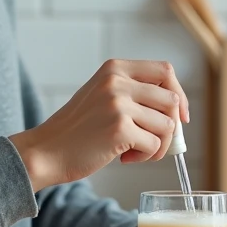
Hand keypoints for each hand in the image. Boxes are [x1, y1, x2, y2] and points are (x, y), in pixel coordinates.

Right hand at [10, 59, 188, 190]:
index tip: (180, 116)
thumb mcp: (102, 96)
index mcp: (114, 68)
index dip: (179, 94)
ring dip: (157, 145)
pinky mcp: (119, 129)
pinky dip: (146, 156)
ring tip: (133, 151)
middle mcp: (117, 81)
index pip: (165, 70)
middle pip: (171, 100)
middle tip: (151, 143)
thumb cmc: (77, 130)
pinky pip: (155, 145)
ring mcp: (118, 104)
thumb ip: (134, 93)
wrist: (46, 151)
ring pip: (167, 125)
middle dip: (170, 127)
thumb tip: (177, 110)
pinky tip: (124, 158)